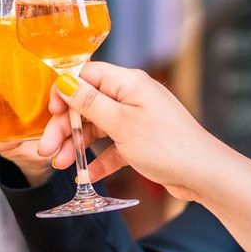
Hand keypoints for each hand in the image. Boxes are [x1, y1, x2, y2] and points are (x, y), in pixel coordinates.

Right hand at [41, 62, 229, 201]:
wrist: (204, 174)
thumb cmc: (167, 145)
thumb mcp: (121, 123)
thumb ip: (89, 102)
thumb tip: (64, 81)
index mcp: (129, 83)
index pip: (86, 75)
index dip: (64, 91)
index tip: (50, 113)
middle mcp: (132, 97)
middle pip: (87, 104)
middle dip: (65, 127)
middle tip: (46, 149)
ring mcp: (137, 119)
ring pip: (97, 127)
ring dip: (77, 145)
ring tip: (62, 165)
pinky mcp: (142, 141)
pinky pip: (112, 147)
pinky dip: (99, 160)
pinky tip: (87, 176)